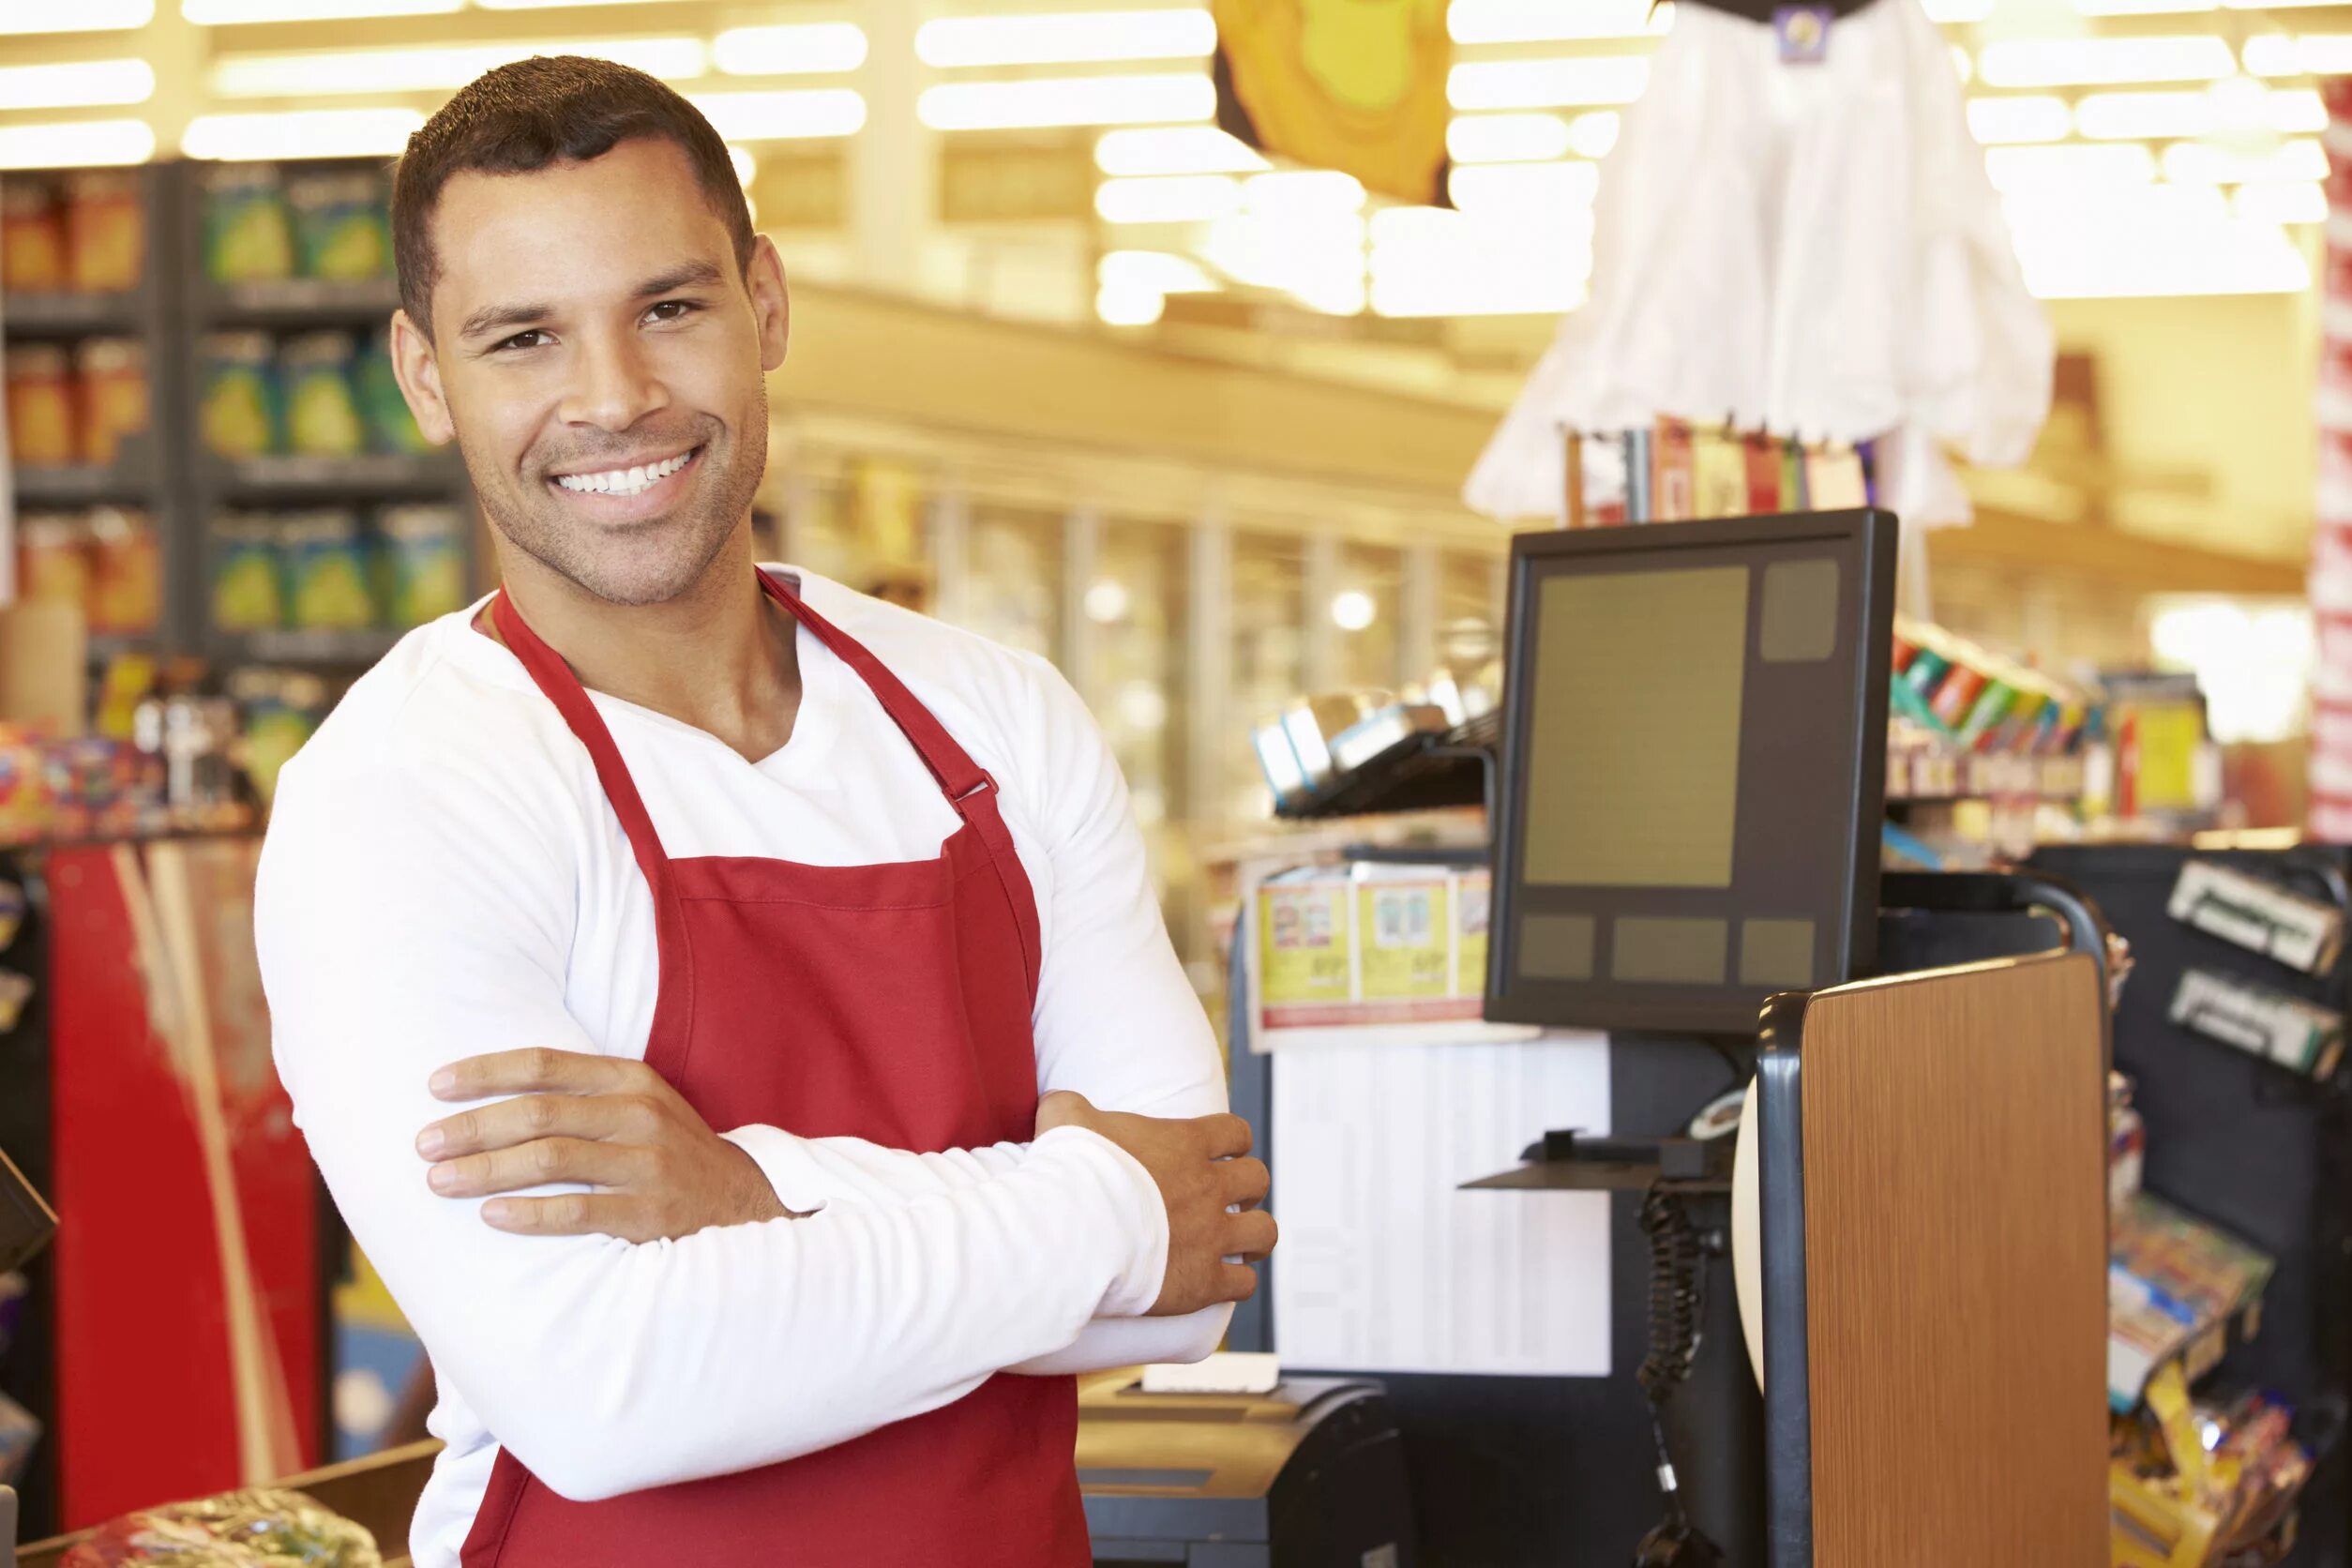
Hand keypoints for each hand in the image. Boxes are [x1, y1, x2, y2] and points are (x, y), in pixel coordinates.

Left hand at [416, 1048, 790, 1240]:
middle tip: (425, 1145)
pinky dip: (528, 1213)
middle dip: (472, 1127)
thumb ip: (582, 1093)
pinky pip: (577, 1211)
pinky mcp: (648, 1212)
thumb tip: (492, 1094)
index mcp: (630, 1079)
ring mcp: (646, 1163)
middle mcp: (639, 1114)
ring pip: (550, 1159)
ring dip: (486, 1169)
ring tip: (440, 1181)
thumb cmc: (669, 1152)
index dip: (485, 1072)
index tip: (436, 1086)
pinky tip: (491, 1215)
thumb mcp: (640, 1104)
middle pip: (538, 1112)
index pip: (545, 1064)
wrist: (744, 1203)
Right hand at [1035, 1092, 1274, 1316]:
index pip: (1235, 1132)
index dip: (1233, 1143)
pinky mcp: (1203, 1282)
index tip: (1223, 1154)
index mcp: (1186, 1143)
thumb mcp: (1065, 1119)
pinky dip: (1237, 1283)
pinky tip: (1221, 1283)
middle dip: (1248, 1190)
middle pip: (1257, 1180)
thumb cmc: (1072, 1171)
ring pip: (1264, 1232)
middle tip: (1230, 1201)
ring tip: (1241, 1245)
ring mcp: (1211, 1235)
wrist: (1074, 1229)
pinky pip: (1244, 1284)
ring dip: (1255, 1237)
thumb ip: (1070, 1106)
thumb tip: (1059, 1103)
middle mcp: (1208, 1187)